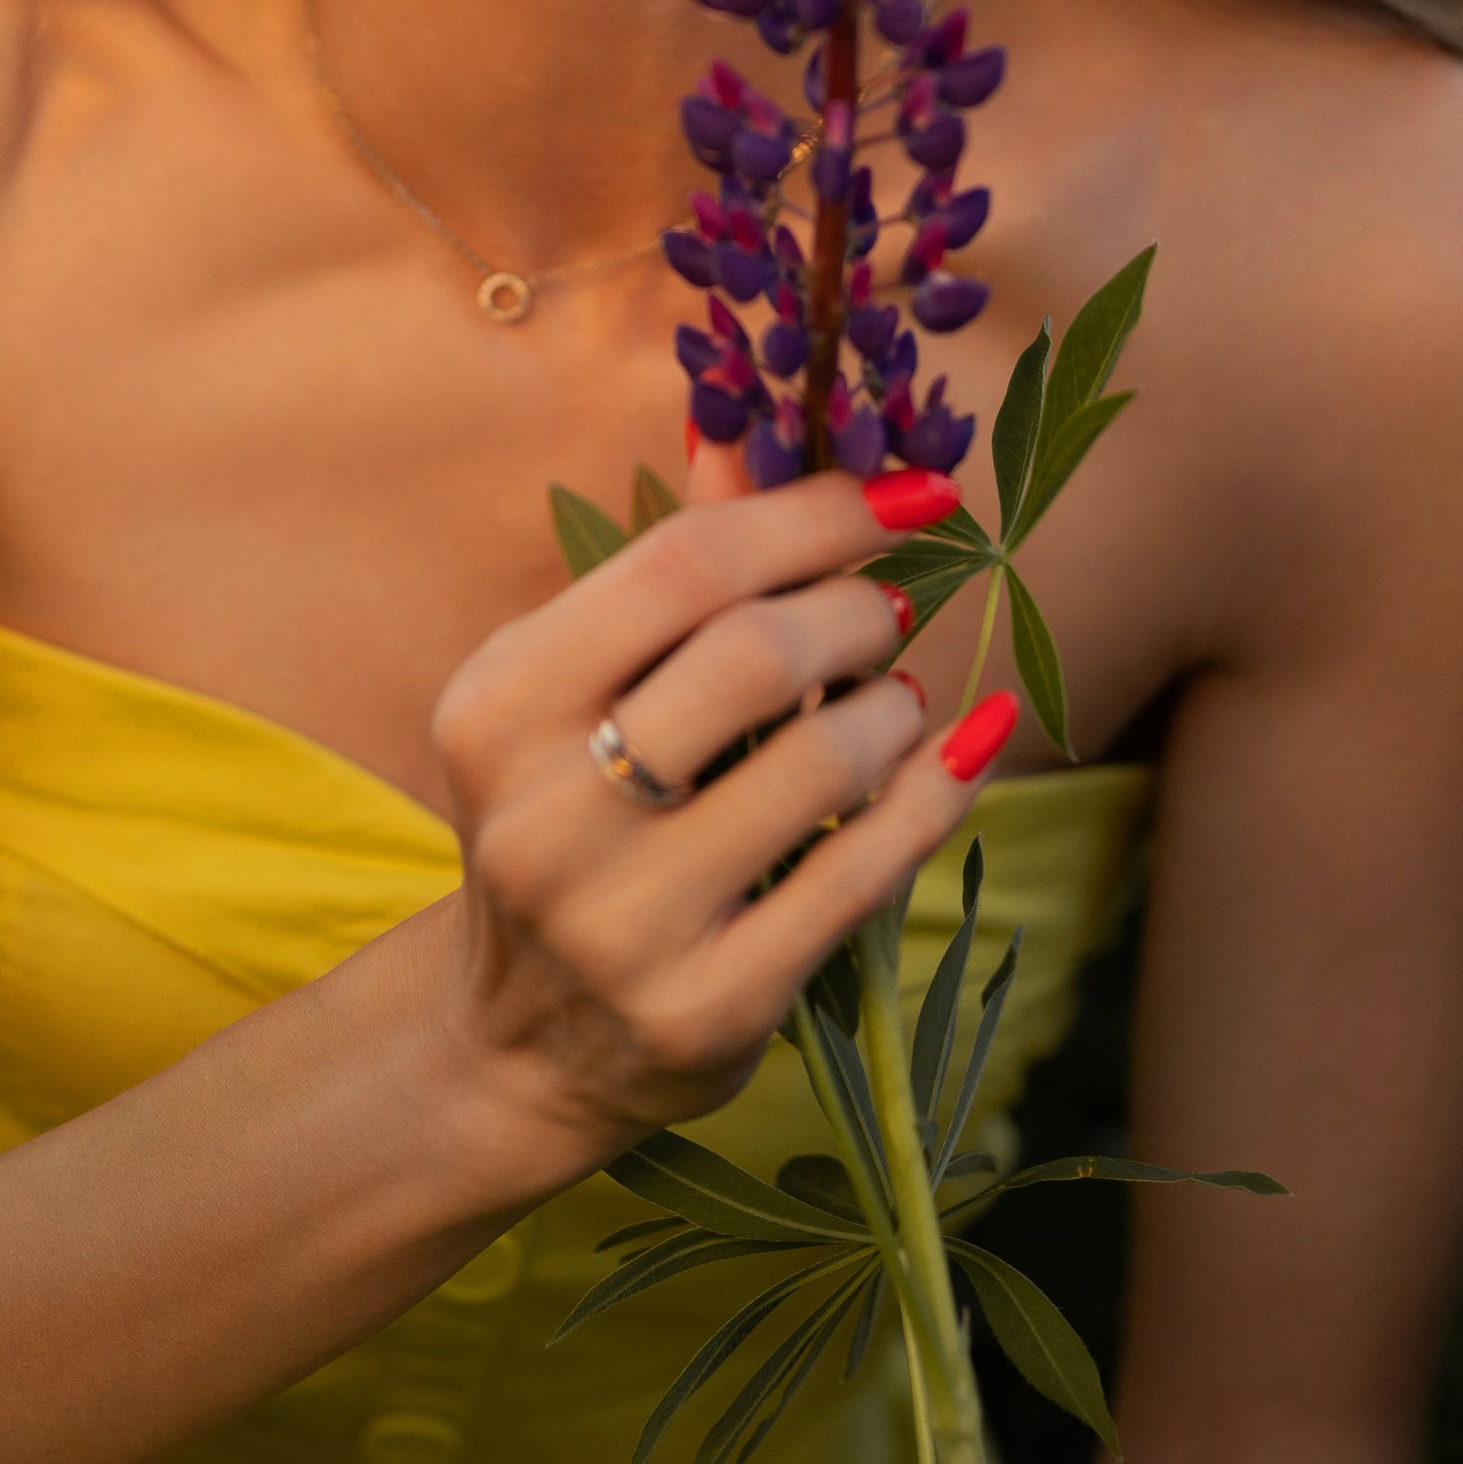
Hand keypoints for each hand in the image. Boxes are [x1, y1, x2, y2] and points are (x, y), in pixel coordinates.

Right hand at [428, 471, 982, 1168]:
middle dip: (855, 609)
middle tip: (890, 607)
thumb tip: (742, 420)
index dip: (811, 513)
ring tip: (892, 696)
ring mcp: (623, 925)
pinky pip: (861, 874)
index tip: (907, 494)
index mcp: (497, 705)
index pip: (678, 565)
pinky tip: (965, 747)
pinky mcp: (706, 1011)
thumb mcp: (575, 689)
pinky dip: (936, 794)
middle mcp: (543, 815)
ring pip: (817, 761)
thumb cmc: (565, 817)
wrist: (520, 1043)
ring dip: (891, 706)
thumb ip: (665, 564)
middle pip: (752, 654)